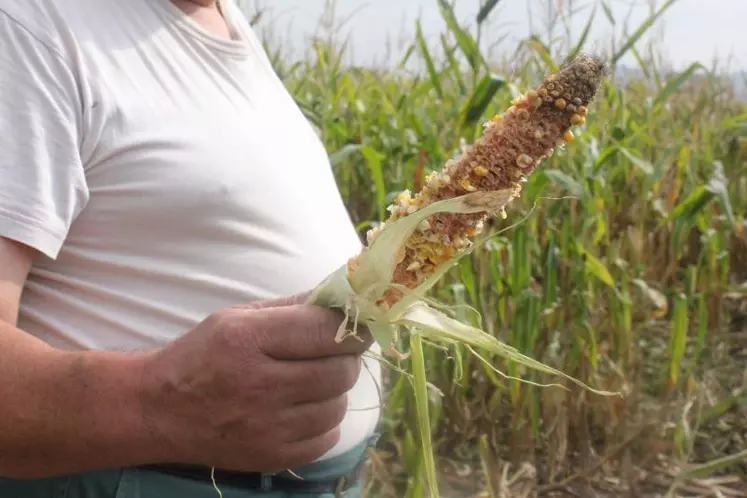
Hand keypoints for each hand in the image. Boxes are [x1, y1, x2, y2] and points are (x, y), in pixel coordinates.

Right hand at [138, 293, 372, 471]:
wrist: (159, 410)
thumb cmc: (203, 355)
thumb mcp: (237, 317)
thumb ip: (292, 306)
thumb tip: (343, 297)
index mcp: (248, 339)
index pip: (326, 330)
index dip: (353, 326)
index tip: (359, 325)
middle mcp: (260, 384)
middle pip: (340, 370)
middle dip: (346, 358)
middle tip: (333, 353)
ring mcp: (267, 427)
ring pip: (338, 405)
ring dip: (334, 391)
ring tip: (312, 382)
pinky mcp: (272, 457)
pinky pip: (328, 438)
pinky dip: (324, 422)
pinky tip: (303, 409)